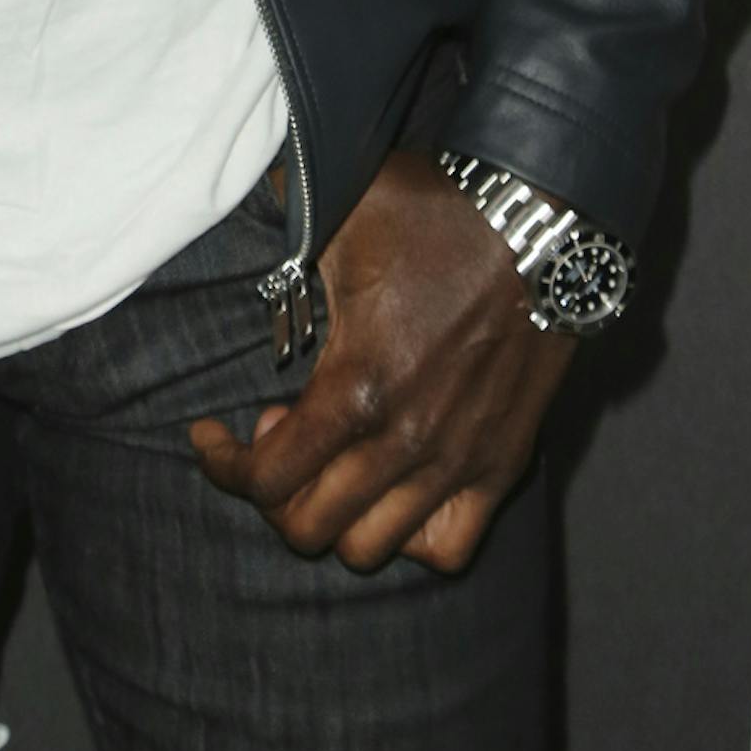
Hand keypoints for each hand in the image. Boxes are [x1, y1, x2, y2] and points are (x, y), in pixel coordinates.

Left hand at [188, 150, 573, 573]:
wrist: (539, 224)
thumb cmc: (435, 214)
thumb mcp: (343, 213)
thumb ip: (282, 236)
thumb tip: (227, 202)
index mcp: (357, 386)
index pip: (266, 477)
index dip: (224, 466)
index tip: (210, 440)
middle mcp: (406, 441)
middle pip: (309, 527)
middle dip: (272, 493)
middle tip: (275, 439)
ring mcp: (457, 461)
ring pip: (370, 548)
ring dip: (332, 514)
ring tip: (330, 459)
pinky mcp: (500, 465)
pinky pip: (446, 547)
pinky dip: (407, 536)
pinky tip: (388, 489)